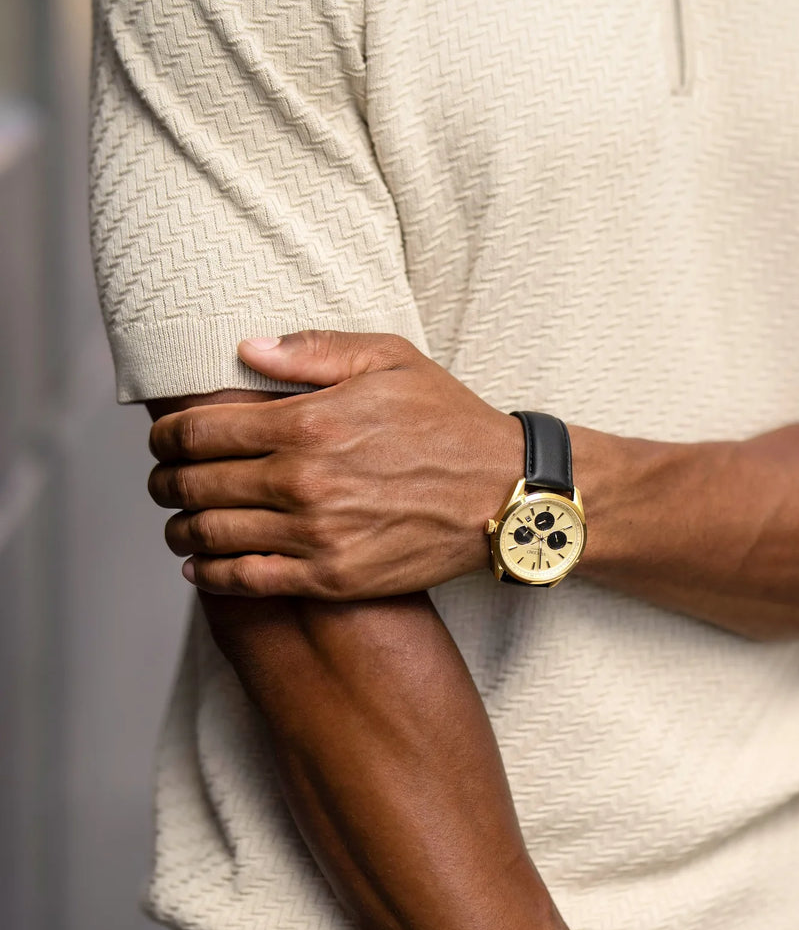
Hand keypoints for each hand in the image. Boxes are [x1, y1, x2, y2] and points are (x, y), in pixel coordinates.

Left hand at [147, 330, 523, 597]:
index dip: (164, 435)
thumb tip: (244, 348)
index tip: (161, 439)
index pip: (199, 430)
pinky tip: (201, 567)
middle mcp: (303, 481)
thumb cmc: (451, 423)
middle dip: (164, 480)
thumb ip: (312, 350)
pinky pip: (248, 581)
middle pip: (193, 483)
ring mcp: (316, 535)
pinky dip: (211, 575)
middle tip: (163, 480)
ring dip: (180, 528)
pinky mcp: (334, 577)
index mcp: (308, 422)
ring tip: (179, 523)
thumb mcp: (390, 360)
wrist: (505, 493)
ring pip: (211, 534)